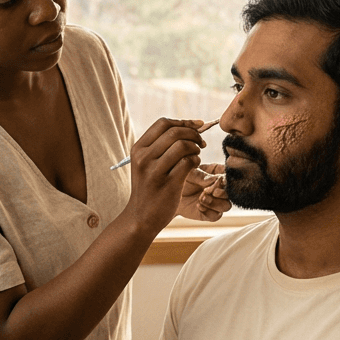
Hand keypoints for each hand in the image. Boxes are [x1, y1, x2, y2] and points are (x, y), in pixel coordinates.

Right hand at [124, 118, 204, 233]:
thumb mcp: (145, 164)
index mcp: (138, 149)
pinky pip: (188, 162)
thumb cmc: (148, 188)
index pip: (163, 123)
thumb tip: (188, 126)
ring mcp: (155, 171)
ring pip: (182, 145)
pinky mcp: (168, 184)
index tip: (197, 126)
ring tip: (196, 156)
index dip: (183, 122)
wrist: (140, 217)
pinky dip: (196, 161)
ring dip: (195, 148)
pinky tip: (194, 166)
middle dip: (193, 134)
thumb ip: (159, 146)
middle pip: (175, 132)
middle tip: (201, 143)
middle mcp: (144, 158)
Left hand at [177, 164, 227, 221]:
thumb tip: (216, 179)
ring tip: (201, 198)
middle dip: (223, 193)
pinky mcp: (209, 213)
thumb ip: (202, 176)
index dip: (226, 179)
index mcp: (216, 172)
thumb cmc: (177, 178)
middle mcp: (219, 188)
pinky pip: (215, 216)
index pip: (229, 176)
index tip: (219, 180)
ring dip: (216, 203)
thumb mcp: (188, 173)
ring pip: (226, 206)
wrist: (167, 194)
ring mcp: (215, 201)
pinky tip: (198, 206)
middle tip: (212, 191)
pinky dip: (208, 212)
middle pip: (231, 193)